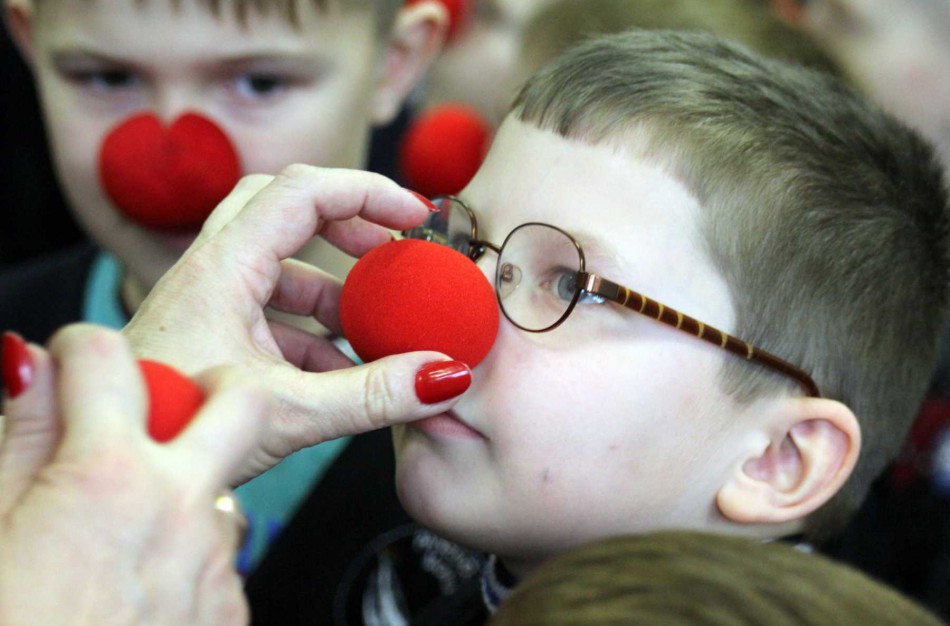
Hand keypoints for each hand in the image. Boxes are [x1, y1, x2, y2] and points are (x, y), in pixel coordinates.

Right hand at [0, 325, 265, 624]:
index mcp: (107, 476)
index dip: (81, 347)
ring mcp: (213, 561)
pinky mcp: (229, 608)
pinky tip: (134, 586)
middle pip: (238, 401)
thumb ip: (17, 436)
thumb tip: (26, 364)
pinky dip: (184, 554)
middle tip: (164, 407)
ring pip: (223, 489)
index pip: (109, 360)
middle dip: (206, 387)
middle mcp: (180, 508)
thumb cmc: (8, 619)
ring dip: (185, 488)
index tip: (72, 359)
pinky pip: (219, 557)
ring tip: (124, 527)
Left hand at [123, 165, 467, 483]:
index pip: (303, 191)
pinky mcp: (212, 335)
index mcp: (223, 267)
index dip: (367, 191)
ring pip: (281, 269)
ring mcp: (210, 303)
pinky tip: (343, 375)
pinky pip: (272, 313)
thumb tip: (442, 375)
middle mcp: (213, 273)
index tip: (415, 216)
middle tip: (391, 251)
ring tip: (377, 329)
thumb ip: (371, 395)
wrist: (113, 455)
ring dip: (333, 292)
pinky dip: (313, 334)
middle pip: (286, 210)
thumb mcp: (286, 410)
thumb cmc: (171, 425)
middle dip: (347, 225)